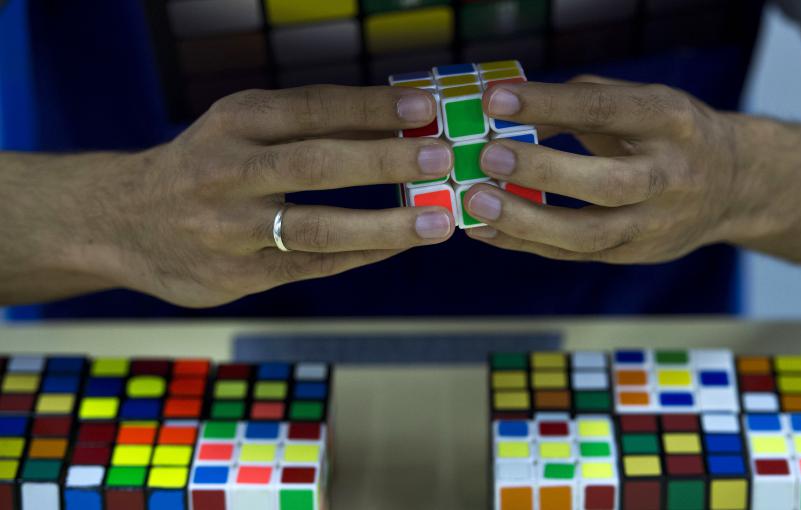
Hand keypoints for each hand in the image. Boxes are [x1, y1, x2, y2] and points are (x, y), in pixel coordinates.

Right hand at [93, 85, 453, 306]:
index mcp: (234, 122)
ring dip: (384, 225)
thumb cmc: (203, 166)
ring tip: (437, 221)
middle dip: (385, 160)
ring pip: (317, 227)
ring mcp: (231, 229)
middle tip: (441, 159)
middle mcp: (228, 171)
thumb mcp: (239, 130)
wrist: (121, 222)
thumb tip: (397, 121)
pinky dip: (361, 255)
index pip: (312, 107)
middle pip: (316, 163)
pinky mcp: (237, 276)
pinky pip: (312, 266)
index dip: (371, 108)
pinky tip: (398, 245)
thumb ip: (307, 127)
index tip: (424, 108)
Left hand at [463, 76, 739, 263]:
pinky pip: (574, 254)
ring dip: (528, 222)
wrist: (734, 185)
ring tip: (476, 205)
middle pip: (607, 183)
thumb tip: (509, 114)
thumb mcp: (640, 104)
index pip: (607, 110)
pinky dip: (526, 243)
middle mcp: (668, 175)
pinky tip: (486, 231)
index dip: (550, 104)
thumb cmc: (669, 134)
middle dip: (544, 171)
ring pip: (590, 234)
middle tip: (489, 157)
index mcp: (670, 121)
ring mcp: (654, 223)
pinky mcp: (634, 254)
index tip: (496, 99)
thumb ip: (581, 104)